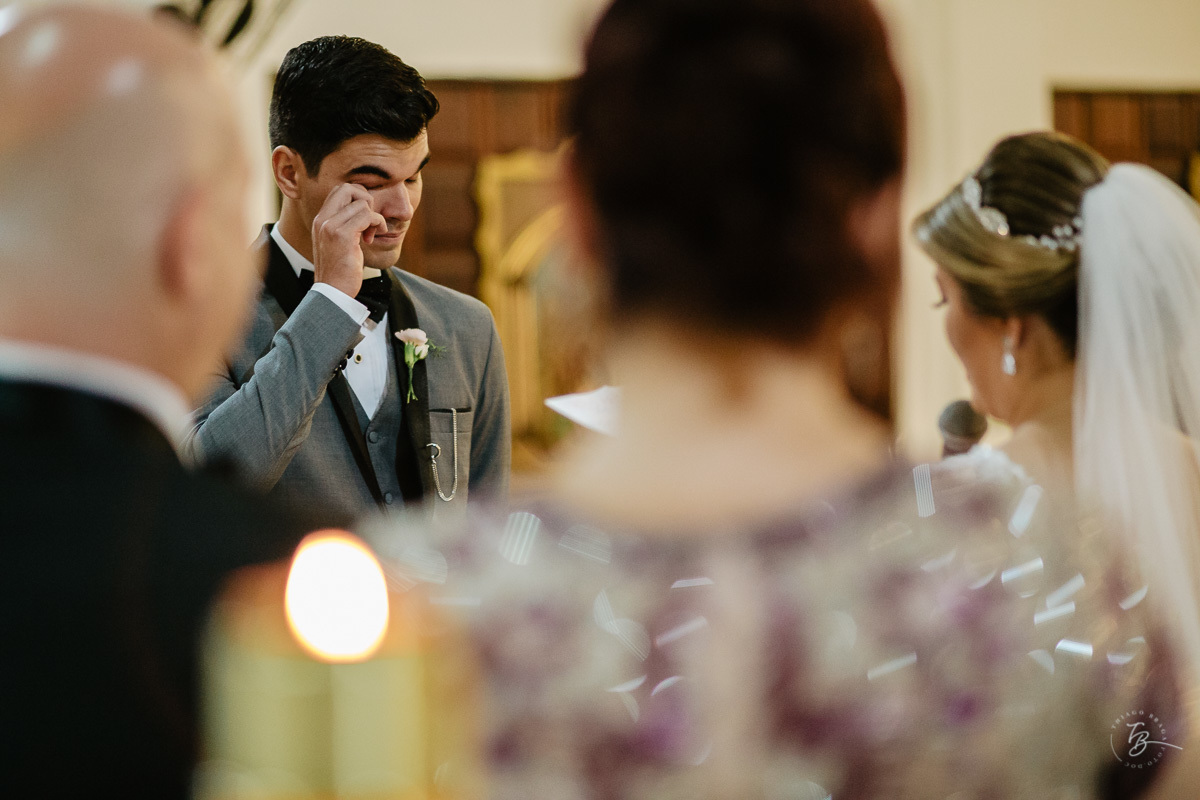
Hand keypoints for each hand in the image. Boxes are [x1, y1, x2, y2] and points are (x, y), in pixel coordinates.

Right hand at [311, 183, 386, 297]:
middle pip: (348, 188)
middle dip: (366, 200)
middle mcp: (322, 219)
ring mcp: (330, 226)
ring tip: (370, 235)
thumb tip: (364, 208)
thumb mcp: (338, 243)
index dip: (357, 198)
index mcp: (320, 219)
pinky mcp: (342, 235)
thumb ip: (344, 224)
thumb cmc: (339, 270)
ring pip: (362, 203)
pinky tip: (371, 239)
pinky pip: (368, 216)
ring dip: (375, 218)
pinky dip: (378, 224)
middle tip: (370, 221)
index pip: (340, 190)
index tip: (363, 219)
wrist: (332, 292)